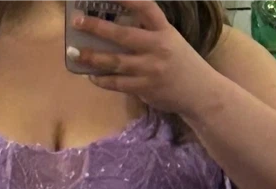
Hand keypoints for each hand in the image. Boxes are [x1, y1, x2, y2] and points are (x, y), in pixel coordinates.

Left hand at [67, 0, 209, 116]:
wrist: (199, 93)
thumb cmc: (181, 63)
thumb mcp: (170, 40)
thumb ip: (149, 33)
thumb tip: (117, 30)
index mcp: (164, 30)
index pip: (144, 7)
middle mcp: (157, 47)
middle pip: (123, 35)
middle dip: (97, 27)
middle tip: (78, 21)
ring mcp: (150, 69)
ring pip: (116, 62)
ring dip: (93, 57)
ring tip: (75, 52)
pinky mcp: (145, 89)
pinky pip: (118, 84)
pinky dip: (103, 80)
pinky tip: (91, 76)